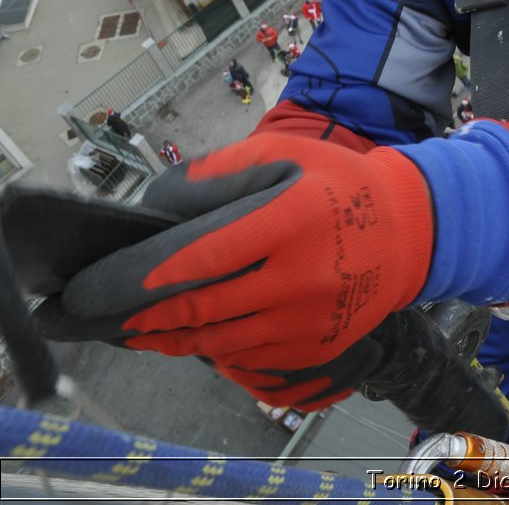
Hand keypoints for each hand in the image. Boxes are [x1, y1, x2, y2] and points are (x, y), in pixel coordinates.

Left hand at [35, 135, 433, 378]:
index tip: (96, 285)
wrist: (410, 230)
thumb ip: (217, 176)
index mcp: (292, 219)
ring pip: (221, 340)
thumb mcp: (283, 154)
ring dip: (169, 339)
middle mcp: (304, 276)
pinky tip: (191, 339)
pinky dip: (214, 350)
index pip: (201, 256)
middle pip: (203, 308)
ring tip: (134, 332)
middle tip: (100, 315)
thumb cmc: (336, 185)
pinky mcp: (319, 347)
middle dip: (143, 317)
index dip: (143, 277)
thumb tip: (155, 208)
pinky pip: (251, 357)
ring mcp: (313, 319)